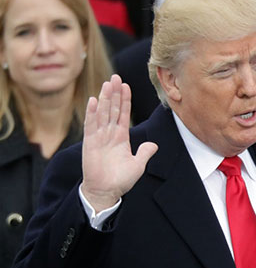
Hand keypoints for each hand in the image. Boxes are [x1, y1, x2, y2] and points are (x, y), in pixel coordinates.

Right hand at [80, 74, 157, 211]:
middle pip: (113, 109)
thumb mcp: (138, 165)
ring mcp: (99, 137)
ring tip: (107, 83)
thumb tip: (154, 145)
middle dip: (115, 93)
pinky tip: (94, 100)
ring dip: (105, 98)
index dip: (125, 99)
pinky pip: (91, 125)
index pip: (123, 114)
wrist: (105, 191)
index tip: (125, 85)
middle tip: (116, 76)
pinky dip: (92, 113)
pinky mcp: (90, 143)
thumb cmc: (120, 180)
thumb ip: (145, 153)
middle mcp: (110, 134)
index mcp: (121, 137)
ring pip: (103, 113)